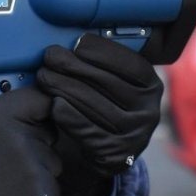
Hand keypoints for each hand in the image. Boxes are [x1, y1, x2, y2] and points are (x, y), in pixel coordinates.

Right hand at [0, 86, 61, 195]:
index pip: (37, 98)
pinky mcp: (41, 195)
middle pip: (47, 130)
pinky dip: (38, 192)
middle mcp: (20, 138)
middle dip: (35, 138)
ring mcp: (33, 167)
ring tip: (10, 178)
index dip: (37, 105)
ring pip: (51, 160)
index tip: (34, 112)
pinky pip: (51, 186)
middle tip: (11, 153)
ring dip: (38, 166)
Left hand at [37, 33, 162, 176]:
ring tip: (44, 76)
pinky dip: (68, 116)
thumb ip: (103, 65)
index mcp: (151, 87)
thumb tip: (74, 41)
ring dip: (63, 87)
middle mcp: (149, 111)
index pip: (130, 64)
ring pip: (94, 104)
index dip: (103, 52)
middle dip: (73, 66)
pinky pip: (88, 130)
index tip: (77, 44)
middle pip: (106, 82)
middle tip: (50, 56)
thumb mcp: (114, 84)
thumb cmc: (104, 105)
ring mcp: (135, 135)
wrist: (106, 151)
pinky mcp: (116, 154)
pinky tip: (53, 104)